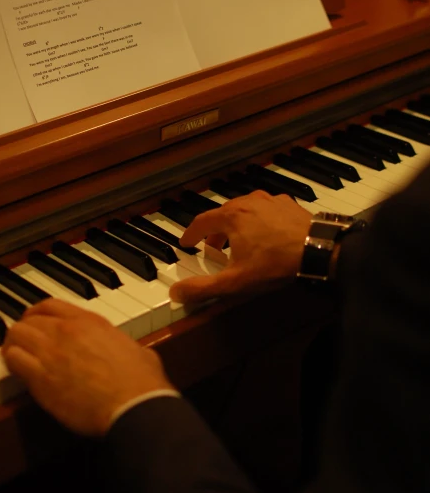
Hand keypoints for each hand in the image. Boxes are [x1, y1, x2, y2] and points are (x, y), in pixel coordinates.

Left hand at [1, 299, 174, 435]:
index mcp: (90, 321)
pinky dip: (11, 363)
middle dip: (23, 330)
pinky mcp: (41, 378)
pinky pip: (14, 360)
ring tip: (14, 355)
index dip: (36, 313)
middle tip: (21, 341)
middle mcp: (67, 330)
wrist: (133, 404)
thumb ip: (122, 346)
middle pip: (29, 319)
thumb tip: (130, 354)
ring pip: (16, 336)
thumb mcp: (136, 350)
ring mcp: (51, 352)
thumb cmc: (141, 382)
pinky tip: (16, 372)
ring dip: (13, 345)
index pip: (50, 305)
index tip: (33, 320)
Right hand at [169, 190, 311, 303]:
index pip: (201, 221)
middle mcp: (247, 201)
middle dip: (214, 231)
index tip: (187, 243)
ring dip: (236, 223)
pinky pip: (264, 208)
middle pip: (222, 214)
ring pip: (244, 208)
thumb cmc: (274, 264)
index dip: (191, 234)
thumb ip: (203, 288)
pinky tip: (264, 232)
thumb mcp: (235, 281)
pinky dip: (257, 219)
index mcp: (230, 216)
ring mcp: (269, 200)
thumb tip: (175, 293)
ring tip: (238, 240)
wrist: (317, 250)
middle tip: (212, 247)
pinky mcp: (287, 203)